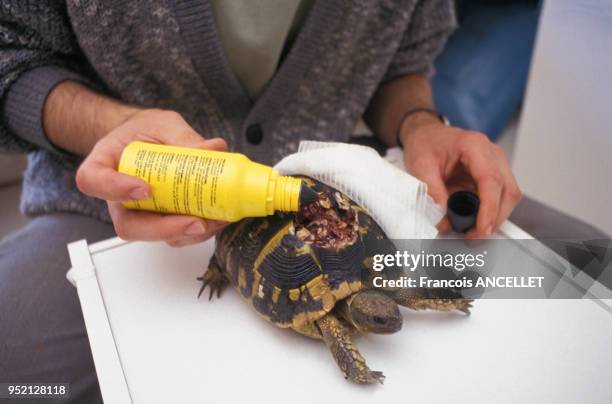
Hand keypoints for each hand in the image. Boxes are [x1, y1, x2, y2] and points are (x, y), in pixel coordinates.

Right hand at [76, 109, 227, 245]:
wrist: (148, 140)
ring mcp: (138, 213)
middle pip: (128, 225)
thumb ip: (183, 136)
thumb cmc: (146, 131)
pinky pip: (174, 234)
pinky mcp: (160, 221)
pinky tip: (217, 218)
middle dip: (165, 228)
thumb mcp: (163, 124)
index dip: (116, 190)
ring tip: (215, 219)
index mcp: (104, 164)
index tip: (145, 189)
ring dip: (188, 233)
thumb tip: (214, 148)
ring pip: (154, 235)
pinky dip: (197, 231)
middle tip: (195, 221)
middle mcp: (117, 197)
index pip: (93, 181)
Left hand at [401, 115, 521, 237]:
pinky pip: (500, 196)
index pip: (491, 180)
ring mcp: (496, 163)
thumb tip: (443, 219)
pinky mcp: (493, 174)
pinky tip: (476, 222)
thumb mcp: (420, 166)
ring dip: (495, 217)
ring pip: (508, 195)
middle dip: (495, 218)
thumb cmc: (426, 143)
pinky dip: (490, 211)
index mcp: (474, 146)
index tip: (483, 229)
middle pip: (507, 190)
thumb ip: (432, 192)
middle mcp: (491, 153)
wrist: (426, 134)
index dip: (489, 208)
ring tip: (473, 233)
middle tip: (475, 237)